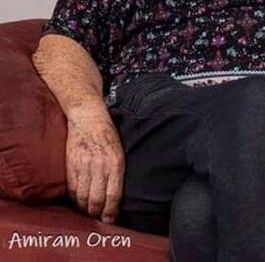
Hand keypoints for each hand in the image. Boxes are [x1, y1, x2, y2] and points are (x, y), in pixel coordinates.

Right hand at [64, 107, 124, 222]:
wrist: (88, 117)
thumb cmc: (108, 135)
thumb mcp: (120, 152)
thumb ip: (117, 172)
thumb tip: (117, 194)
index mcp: (116, 163)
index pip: (113, 194)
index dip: (110, 211)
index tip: (110, 220)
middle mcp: (100, 166)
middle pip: (96, 198)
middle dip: (97, 213)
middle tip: (98, 219)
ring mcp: (84, 165)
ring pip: (82, 196)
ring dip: (84, 208)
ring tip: (88, 213)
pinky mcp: (71, 164)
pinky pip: (71, 188)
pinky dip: (74, 199)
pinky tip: (77, 202)